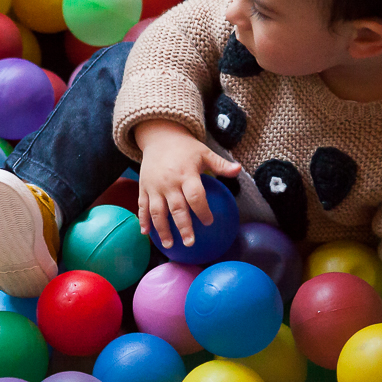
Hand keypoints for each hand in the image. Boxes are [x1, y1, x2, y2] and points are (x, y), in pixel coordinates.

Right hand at [134, 119, 240, 248]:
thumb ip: (220, 164)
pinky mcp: (143, 187)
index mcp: (186, 173)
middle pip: (176, 208)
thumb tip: (239, 169)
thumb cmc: (185, 148)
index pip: (195, 195)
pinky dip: (142, 220)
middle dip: (183, 227)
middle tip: (190, 243)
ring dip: (162, 229)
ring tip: (169, 245)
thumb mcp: (204, 152)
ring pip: (157, 211)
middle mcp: (169, 182)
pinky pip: (142, 205)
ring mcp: (154, 186)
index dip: (202, 210)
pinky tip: (145, 233)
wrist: (159, 137)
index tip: (209, 222)